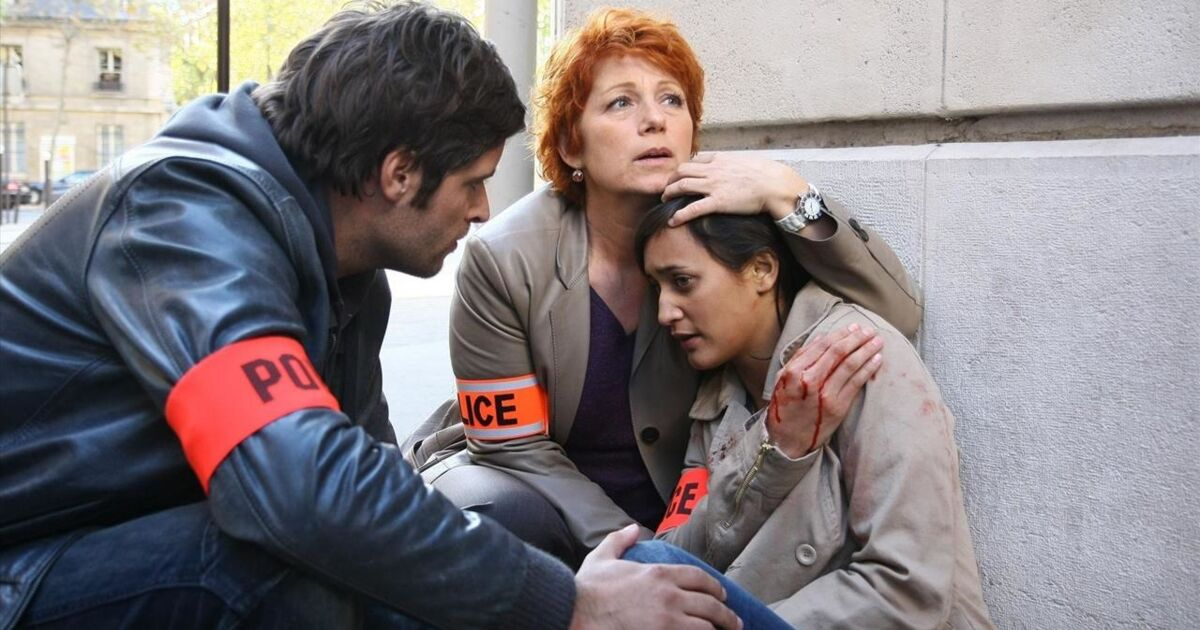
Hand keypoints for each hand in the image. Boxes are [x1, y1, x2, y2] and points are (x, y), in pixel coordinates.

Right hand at [571, 524, 741, 629]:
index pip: (698, 578)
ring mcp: (668, 620)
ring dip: (718, 629)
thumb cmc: (588, 589)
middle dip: (725, 614)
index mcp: (658, 574)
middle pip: (710, 604)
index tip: (721, 594)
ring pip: (706, 625)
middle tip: (734, 621)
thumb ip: (619, 540)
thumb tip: (633, 528)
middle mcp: (669, 595)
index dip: (714, 587)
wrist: (577, 613)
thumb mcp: (602, 558)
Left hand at [662, 153, 806, 225]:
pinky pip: (692, 208)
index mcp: (720, 159)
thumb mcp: (746, 162)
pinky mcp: (718, 202)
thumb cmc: (766, 174)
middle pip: (682, 170)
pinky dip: (679, 214)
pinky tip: (672, 220)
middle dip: (670, 179)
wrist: (775, 184)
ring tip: (664, 200)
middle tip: (666, 188)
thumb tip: (732, 168)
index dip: (684, 168)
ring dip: (669, 192)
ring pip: (681, 185)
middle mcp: (713, 170)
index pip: (695, 160)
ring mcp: (714, 185)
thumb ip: (733, 164)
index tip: (680, 176)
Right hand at [767, 324, 882, 457]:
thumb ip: (800, 357)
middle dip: (857, 338)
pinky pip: (857, 383)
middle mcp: (810, 381)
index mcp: (794, 371)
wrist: (787, 439)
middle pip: (838, 352)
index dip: (840, 334)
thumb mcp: (783, 379)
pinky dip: (868, 368)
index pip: (822, 345)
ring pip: (850, 365)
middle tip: (869, 331)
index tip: (853, 328)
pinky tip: (877, 360)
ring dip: (866, 350)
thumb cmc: (785, 407)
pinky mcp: (838, 407)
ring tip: (877, 341)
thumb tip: (820, 337)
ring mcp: (826, 394)